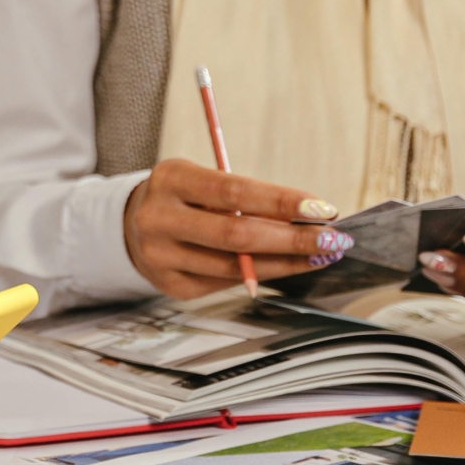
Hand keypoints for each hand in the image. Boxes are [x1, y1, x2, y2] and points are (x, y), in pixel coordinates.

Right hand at [124, 158, 353, 297]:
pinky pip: (226, 283)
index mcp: (170, 179)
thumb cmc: (183, 196)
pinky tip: (285, 266)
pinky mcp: (171, 286)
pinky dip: (260, 274)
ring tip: (318, 254)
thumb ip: (243, 197)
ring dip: (285, 262)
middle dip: (291, 239)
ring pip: (235, 266)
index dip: (280, 202)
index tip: (320, 208)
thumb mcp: (201, 180)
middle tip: (331, 238)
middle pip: (236, 235)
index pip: (233, 191)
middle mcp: (159, 218)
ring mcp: (162, 257)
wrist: (132, 225)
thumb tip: (307, 217)